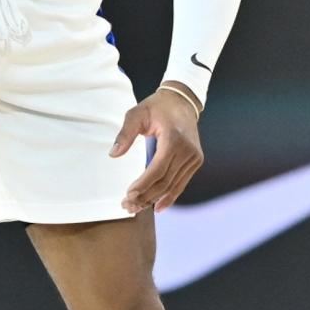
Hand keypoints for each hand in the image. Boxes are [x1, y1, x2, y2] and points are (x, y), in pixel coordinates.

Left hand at [110, 83, 202, 213]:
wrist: (181, 101)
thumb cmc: (156, 107)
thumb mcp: (137, 114)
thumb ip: (125, 134)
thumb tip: (113, 154)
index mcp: (173, 138)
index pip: (158, 169)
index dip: (143, 184)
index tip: (128, 194)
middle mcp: (188, 150)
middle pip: (165, 181)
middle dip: (146, 196)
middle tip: (127, 206)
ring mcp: (194, 157)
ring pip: (173, 185)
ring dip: (155, 199)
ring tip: (137, 208)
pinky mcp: (196, 161)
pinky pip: (181, 183)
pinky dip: (169, 196)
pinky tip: (157, 206)